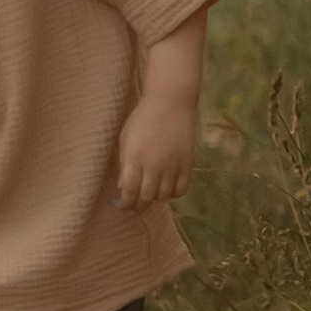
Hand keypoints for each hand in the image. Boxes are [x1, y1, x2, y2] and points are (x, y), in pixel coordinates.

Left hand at [114, 92, 196, 210]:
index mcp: (133, 157)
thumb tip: (123, 188)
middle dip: (139, 206)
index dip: (126, 203)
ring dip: (156, 199)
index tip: (123, 205)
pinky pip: (181, 190)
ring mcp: (172, 166)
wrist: (170, 103)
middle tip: (136, 206)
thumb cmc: (142, 119)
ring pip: (164, 196)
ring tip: (151, 195)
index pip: (129, 190)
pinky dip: (173, 194)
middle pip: (147, 197)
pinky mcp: (187, 165)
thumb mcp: (126, 138)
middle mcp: (153, 165)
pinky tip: (167, 189)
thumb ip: (123, 164)